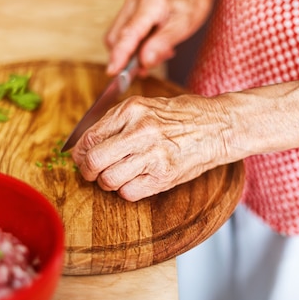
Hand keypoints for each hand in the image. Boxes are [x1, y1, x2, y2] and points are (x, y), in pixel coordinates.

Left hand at [71, 93, 238, 200]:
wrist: (219, 126)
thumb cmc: (184, 116)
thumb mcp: (147, 107)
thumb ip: (118, 122)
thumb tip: (87, 143)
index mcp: (131, 110)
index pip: (89, 137)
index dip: (79, 152)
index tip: (80, 158)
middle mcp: (139, 131)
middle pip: (94, 161)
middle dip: (88, 171)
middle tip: (92, 173)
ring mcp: (152, 155)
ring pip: (109, 180)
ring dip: (109, 183)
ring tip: (119, 176)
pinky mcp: (163, 176)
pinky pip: (129, 193)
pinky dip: (127, 191)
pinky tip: (137, 181)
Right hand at [105, 0, 223, 75]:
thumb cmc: (190, 3)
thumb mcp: (183, 26)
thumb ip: (162, 44)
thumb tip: (144, 62)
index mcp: (151, 2)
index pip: (129, 33)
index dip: (119, 55)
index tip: (113, 72)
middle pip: (118, 38)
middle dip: (129, 58)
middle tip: (150, 65)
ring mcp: (129, 2)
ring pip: (117, 37)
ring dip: (132, 53)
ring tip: (155, 52)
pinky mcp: (127, 8)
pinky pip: (122, 33)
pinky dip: (133, 45)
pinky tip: (150, 45)